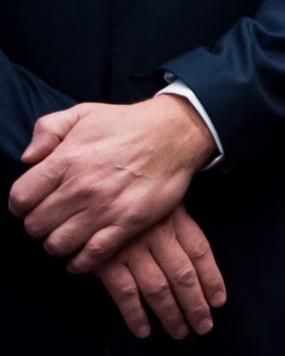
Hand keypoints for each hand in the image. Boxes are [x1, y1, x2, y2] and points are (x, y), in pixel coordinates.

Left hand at [9, 95, 215, 272]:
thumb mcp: (84, 113)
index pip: (20, 199)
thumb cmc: (127, 124)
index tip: (34, 202)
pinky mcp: (127, 223)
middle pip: (35, 227)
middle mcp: (82, 186)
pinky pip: (90, 257)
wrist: (175, 133)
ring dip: (58, 243)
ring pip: (57, 246)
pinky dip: (80, 262)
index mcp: (67, 159)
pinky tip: (83, 253)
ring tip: (68, 233)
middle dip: (39, 224)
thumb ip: (47, 129)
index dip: (22, 204)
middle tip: (54, 217)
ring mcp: (105, 208)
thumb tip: (28, 159)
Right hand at [96, 204, 226, 339]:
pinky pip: (125, 292)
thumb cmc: (134, 193)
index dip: (211, 278)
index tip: (218, 300)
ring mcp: (132, 247)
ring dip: (170, 314)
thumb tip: (198, 260)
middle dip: (195, 304)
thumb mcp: (163, 198)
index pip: (200, 251)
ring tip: (180, 332)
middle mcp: (158, 233)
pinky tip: (145, 330)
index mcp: (175, 216)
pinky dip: (135, 314)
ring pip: (158, 287)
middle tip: (203, 326)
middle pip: (183, 274)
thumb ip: (179, 223)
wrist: (95, 185)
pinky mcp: (106, 260)